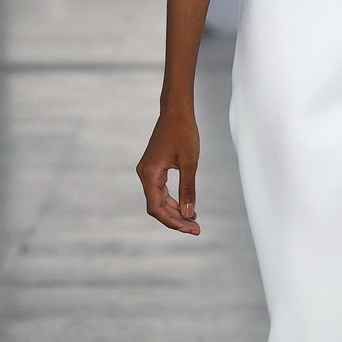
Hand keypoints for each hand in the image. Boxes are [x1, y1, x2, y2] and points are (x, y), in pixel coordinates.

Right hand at [137, 110, 200, 233]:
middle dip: (176, 220)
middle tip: (197, 229)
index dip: (173, 222)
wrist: (176, 111)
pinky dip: (173, 201)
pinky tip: (187, 207)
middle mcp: (144, 174)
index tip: (191, 229)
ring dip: (175, 212)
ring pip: (159, 200)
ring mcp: (148, 171)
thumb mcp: (190, 163)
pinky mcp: (154, 168)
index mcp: (150, 173)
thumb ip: (188, 189)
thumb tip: (189, 214)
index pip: (156, 208)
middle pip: (157, 207)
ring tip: (194, 222)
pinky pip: (161, 191)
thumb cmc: (183, 133)